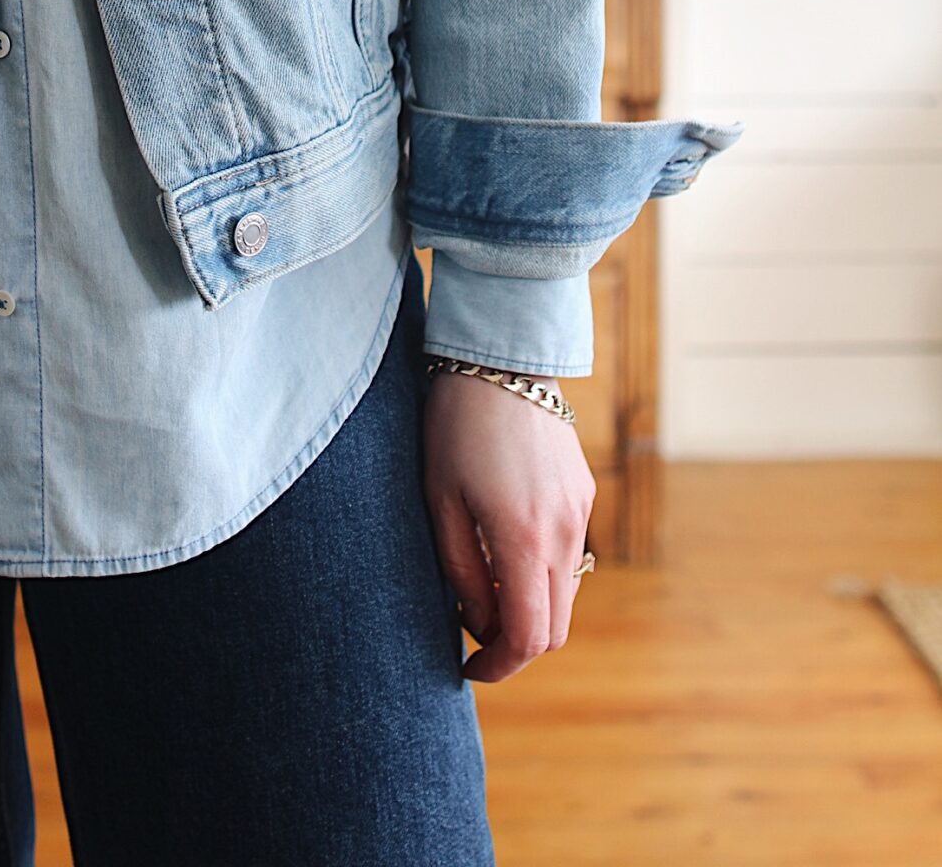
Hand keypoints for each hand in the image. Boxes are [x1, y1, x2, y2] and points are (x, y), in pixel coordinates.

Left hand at [423, 368, 596, 682]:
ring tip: (482, 582)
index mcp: (523, 538)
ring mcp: (580, 511)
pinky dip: (542, 571)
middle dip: (515, 642)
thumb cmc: (455, 426)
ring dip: (531, 606)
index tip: (467, 666)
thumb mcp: (440, 501)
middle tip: (470, 628)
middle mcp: (563, 532)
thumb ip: (463, 572)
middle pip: (554, 627)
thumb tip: (479, 623)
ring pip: (566, 592)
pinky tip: (504, 544)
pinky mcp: (583, 492)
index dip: (499, 666)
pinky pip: (570, 554)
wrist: (501, 357)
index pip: (528, 637)